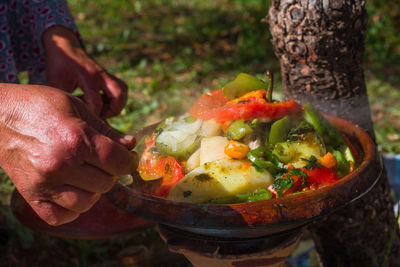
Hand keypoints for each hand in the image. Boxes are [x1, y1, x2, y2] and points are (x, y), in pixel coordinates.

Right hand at [0, 84, 136, 224]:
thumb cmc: (40, 106)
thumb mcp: (78, 108)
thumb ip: (107, 130)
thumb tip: (131, 145)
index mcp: (76, 139)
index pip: (118, 162)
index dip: (129, 162)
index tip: (128, 159)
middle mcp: (61, 164)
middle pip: (107, 183)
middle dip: (111, 172)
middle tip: (103, 162)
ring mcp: (45, 183)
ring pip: (87, 202)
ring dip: (94, 190)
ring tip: (88, 175)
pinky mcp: (31, 195)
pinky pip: (60, 216)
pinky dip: (71, 209)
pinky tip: (72, 192)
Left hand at [43, 26, 127, 118]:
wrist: (66, 47)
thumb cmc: (58, 65)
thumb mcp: (56, 82)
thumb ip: (65, 99)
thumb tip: (68, 117)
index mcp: (87, 77)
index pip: (96, 102)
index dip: (93, 114)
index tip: (85, 119)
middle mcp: (100, 75)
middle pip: (118, 95)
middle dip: (113, 110)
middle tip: (101, 116)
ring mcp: (106, 74)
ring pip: (122, 91)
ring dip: (118, 104)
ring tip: (105, 111)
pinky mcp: (108, 75)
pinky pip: (121, 88)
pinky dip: (116, 98)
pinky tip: (104, 103)